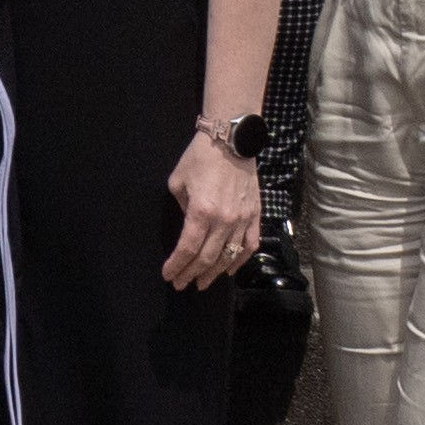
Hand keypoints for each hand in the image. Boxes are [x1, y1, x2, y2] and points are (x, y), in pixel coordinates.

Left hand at [158, 129, 265, 291]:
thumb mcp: (178, 181)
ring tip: (202, 282)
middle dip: (191, 274)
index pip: (187, 248)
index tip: (168, 275)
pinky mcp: (255, 216)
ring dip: (213, 273)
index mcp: (201, 212)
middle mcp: (224, 221)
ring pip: (228, 256)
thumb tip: (188, 225)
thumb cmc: (200, 157)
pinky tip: (229, 269)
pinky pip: (250, 245)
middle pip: (206, 258)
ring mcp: (242, 220)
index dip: (176, 265)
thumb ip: (182, 208)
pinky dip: (239, 261)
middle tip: (181, 284)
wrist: (231, 139)